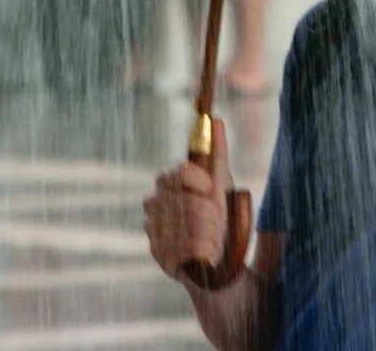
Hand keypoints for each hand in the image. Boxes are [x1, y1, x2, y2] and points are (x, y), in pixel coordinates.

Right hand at [143, 118, 236, 281]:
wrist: (218, 255)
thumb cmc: (219, 214)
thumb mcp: (222, 183)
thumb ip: (217, 152)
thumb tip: (216, 120)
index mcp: (168, 181)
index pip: (182, 171)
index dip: (203, 183)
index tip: (213, 192)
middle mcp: (155, 203)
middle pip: (188, 202)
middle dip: (210, 215)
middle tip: (217, 223)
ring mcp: (153, 229)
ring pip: (189, 228)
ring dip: (209, 235)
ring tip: (213, 240)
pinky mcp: (157, 254)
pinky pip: (185, 251)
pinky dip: (202, 253)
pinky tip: (204, 254)